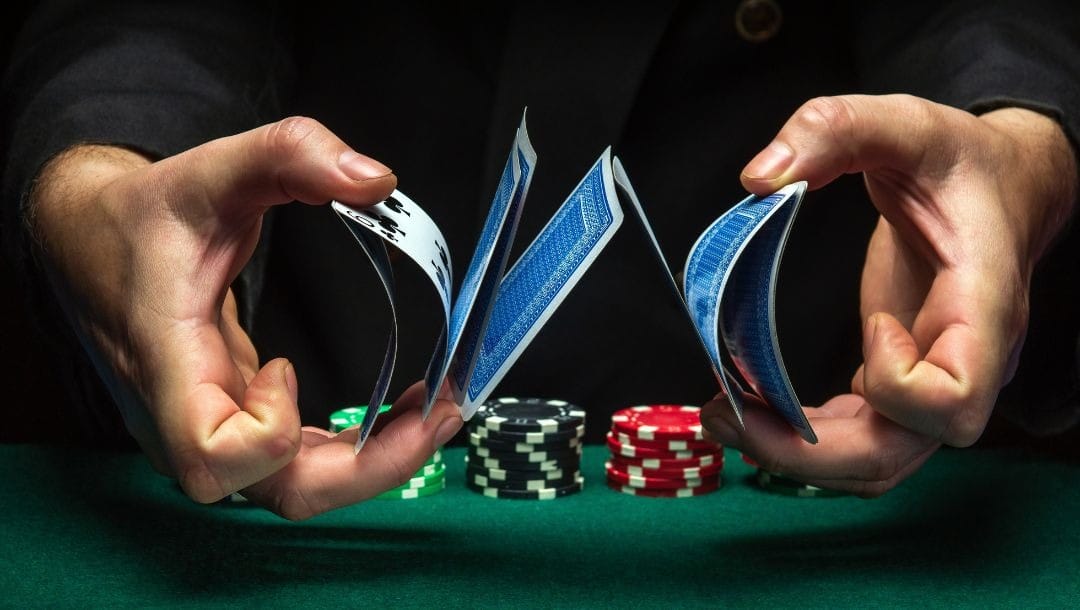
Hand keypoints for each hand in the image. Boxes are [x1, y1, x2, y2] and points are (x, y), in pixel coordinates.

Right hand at [31, 117, 463, 518]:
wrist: (90, 246)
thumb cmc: (146, 216)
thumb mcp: (211, 167)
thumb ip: (289, 154)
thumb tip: (378, 179)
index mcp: (169, 363)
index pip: (211, 454)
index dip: (269, 430)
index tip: (284, 364)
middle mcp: (186, 415)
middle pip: (276, 491)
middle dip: (369, 467)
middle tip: (439, 413)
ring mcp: (207, 428)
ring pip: (292, 489)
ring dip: (372, 462)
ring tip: (432, 411)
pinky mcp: (231, 423)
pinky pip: (294, 464)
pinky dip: (352, 449)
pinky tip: (393, 411)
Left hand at [701, 94, 1077, 495]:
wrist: (999, 187)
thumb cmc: (963, 162)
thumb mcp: (906, 122)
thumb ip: (836, 129)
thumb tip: (758, 177)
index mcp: (980, 306)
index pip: (957, 397)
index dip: (898, 380)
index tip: (871, 323)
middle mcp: (962, 359)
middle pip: (898, 452)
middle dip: (808, 451)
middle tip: (728, 417)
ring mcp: (932, 377)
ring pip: (877, 461)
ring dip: (799, 457)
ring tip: (726, 420)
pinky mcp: (901, 378)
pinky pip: (862, 438)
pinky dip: (808, 439)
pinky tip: (757, 410)